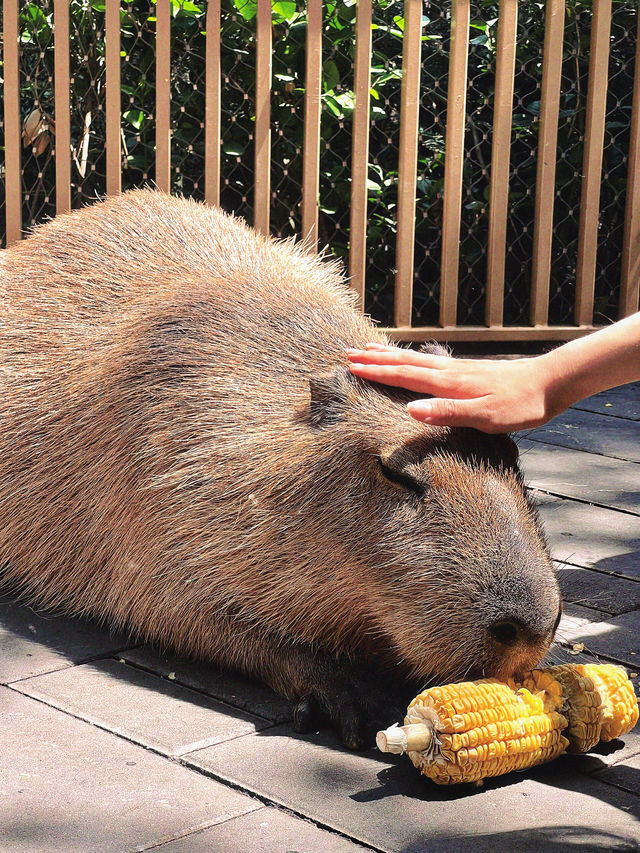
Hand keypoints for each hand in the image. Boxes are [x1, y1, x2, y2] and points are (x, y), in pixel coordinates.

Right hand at [346, 344, 553, 432]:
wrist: (551, 382)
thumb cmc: (521, 404)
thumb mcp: (486, 416)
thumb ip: (448, 412)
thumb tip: (411, 410)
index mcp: (449, 383)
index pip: (404, 375)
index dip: (376, 372)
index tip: (351, 366)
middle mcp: (449, 371)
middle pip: (404, 362)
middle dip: (375, 359)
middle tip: (348, 353)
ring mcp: (459, 369)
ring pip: (415, 359)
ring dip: (390, 355)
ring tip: (370, 348)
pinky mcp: (468, 372)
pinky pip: (429, 362)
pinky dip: (411, 358)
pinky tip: (413, 360)